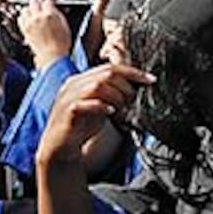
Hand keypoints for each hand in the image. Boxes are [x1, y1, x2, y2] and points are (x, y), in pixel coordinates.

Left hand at [19, 0, 73, 69]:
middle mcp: (37, 17)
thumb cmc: (61, 45)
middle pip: (34, 1)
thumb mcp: (65, 26)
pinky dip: (24, 16)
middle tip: (41, 2)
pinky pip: (20, 18)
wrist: (52, 56)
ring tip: (33, 10)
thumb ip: (58, 14)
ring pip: (25, 8)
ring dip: (30, 7)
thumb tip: (54, 8)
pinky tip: (28, 18)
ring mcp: (29, 23)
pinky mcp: (24, 29)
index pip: (47, 0)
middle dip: (38, 0)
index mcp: (49, 15)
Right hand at [36, 63, 155, 167]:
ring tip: (122, 108)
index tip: (151, 80)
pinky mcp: (66, 112)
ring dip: (117, 96)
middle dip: (126, 86)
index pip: (110, 67)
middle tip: (133, 100)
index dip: (133, 72)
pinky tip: (111, 112)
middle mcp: (73, 84)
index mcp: (82, 79)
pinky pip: (83, 104)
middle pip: (106, 74)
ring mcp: (68, 97)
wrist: (61, 146)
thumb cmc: (82, 125)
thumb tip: (137, 89)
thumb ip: (114, 95)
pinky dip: (101, 106)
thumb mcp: (101, 106)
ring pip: (97, 85)